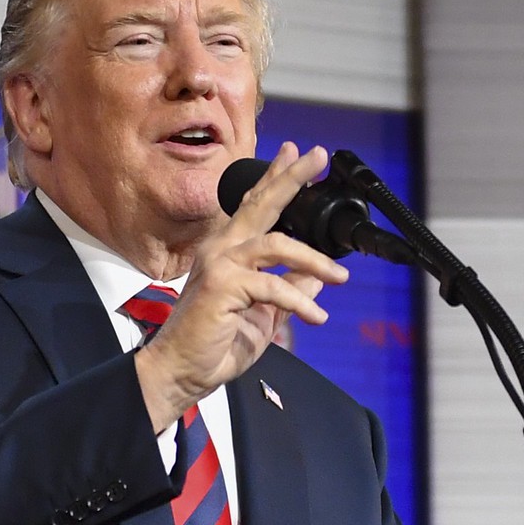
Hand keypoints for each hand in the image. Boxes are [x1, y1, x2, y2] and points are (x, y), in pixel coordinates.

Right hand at [132, 143, 346, 429]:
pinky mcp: (222, 285)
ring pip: (276, 245)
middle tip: (318, 155)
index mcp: (228, 249)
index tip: (297, 154)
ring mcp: (219, 263)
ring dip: (314, 260)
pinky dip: (299, 302)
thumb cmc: (217, 344)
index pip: (254, 204)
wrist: (183, 371)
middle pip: (261, 203)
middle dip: (292, 178)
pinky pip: (273, 286)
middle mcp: (221, 248)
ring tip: (340, 277)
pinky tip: (315, 317)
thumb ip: (291, 290)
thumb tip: (319, 276)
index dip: (276, 178)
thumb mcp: (266, 314)